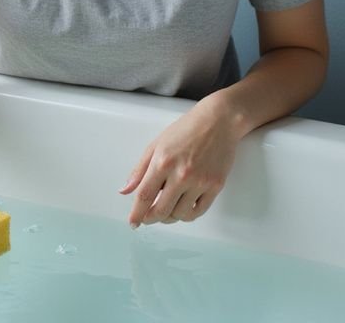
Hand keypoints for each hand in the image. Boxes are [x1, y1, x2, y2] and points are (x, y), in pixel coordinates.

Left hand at [119, 102, 238, 225]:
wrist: (219, 121)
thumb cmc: (186, 129)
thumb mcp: (156, 145)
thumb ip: (139, 170)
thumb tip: (125, 191)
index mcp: (162, 162)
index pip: (144, 196)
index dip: (136, 213)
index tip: (133, 222)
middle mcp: (181, 174)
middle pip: (161, 210)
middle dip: (151, 219)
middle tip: (148, 218)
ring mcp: (200, 181)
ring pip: (180, 214)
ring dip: (170, 217)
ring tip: (167, 210)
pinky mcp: (215, 186)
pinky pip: (198, 211)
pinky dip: (188, 215)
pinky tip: (183, 209)